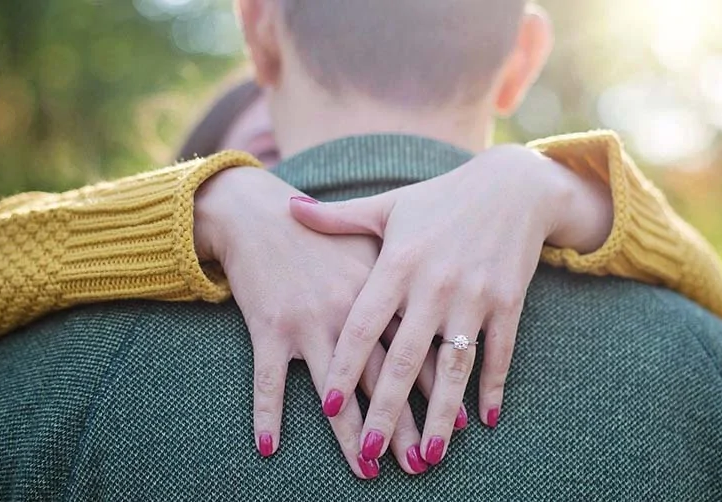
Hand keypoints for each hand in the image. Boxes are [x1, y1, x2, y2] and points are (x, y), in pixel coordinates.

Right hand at [194, 167, 456, 477]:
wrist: (261, 213)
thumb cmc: (324, 235)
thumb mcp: (373, 245)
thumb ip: (407, 279)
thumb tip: (445, 320)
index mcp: (380, 290)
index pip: (418, 348)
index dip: (439, 388)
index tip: (460, 424)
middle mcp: (349, 310)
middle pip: (383, 378)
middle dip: (403, 425)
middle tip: (422, 464)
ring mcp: (309, 320)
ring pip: (334, 389)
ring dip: (350, 434)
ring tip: (367, 469)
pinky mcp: (269, 326)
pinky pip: (269, 378)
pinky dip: (266, 412)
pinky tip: (269, 446)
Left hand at [290, 144, 612, 464]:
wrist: (513, 186)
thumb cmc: (441, 198)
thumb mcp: (388, 205)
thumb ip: (338, 217)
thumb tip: (288, 207)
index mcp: (398, 263)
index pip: (363, 326)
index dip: (344, 368)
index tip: (327, 407)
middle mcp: (434, 284)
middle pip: (405, 359)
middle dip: (386, 410)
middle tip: (370, 453)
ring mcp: (474, 295)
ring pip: (454, 365)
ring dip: (442, 414)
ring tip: (429, 456)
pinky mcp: (508, 301)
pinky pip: (499, 353)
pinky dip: (494, 387)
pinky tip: (486, 421)